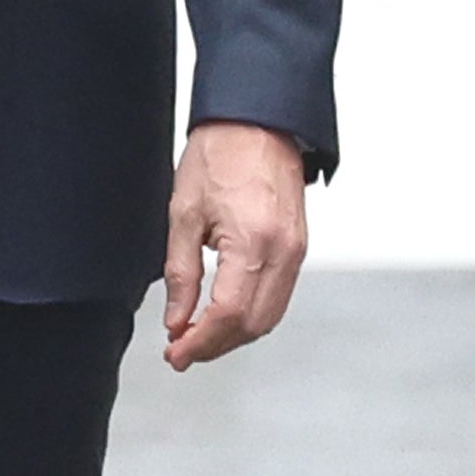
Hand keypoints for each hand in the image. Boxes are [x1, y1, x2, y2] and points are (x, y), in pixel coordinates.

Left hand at [161, 120, 308, 371]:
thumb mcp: (183, 214)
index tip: (175, 353)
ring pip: (269, 317)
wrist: (257, 121)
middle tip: (181, 351)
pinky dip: (251, 315)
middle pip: (252, 325)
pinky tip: (224, 315)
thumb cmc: (220, 154)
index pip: (227, 315)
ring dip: (234, 335)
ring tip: (197, 337)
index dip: (199, 343)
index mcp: (253, 243)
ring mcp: (297, 252)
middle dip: (215, 346)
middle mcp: (283, 253)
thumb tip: (178, 320)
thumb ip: (181, 274)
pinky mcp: (299, 248)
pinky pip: (279, 297)